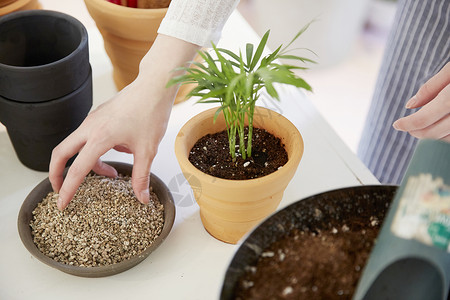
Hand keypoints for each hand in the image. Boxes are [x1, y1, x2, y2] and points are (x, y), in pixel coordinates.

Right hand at [49, 34, 199, 209]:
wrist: (154, 87)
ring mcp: (92, 119)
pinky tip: (120, 150)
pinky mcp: (98, 115)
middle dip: (57, 173)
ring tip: (110, 173)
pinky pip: (88, 136)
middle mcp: (90, 127)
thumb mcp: (148, 150)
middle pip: (61, 153)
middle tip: (61, 190)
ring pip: (76, 144)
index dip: (68, 190)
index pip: (77, 170)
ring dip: (86, 161)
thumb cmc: (151, 113)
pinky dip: (95, 149)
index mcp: (99, 137)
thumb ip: (141, 176)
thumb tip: (142, 198)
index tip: (62, 205)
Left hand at [393, 62, 449, 141]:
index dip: (407, 124)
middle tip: (407, 128)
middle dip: (417, 132)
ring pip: (445, 138)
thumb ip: (430, 88)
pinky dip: (444, 136)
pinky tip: (439, 128)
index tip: (396, 125)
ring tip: (421, 128)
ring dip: (432, 136)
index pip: (424, 119)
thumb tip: (410, 105)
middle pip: (434, 132)